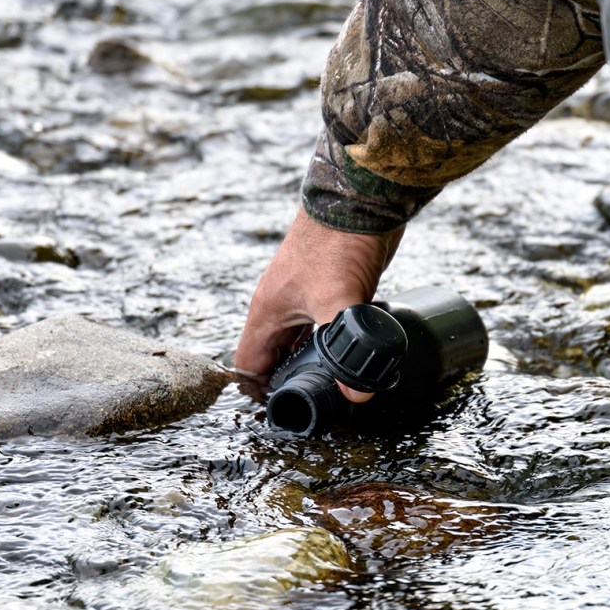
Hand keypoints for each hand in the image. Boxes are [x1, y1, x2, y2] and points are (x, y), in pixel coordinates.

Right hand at [234, 208, 403, 402]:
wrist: (360, 198)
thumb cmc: (337, 243)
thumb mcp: (339, 301)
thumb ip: (346, 347)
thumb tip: (356, 393)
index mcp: (267, 313)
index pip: (249, 366)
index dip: (260, 393)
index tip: (284, 411)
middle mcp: (280, 308)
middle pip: (274, 357)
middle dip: (291, 382)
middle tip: (317, 405)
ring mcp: (304, 298)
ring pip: (300, 342)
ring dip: (313, 362)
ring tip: (334, 386)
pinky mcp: (329, 290)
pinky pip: (322, 326)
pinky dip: (331, 343)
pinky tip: (353, 354)